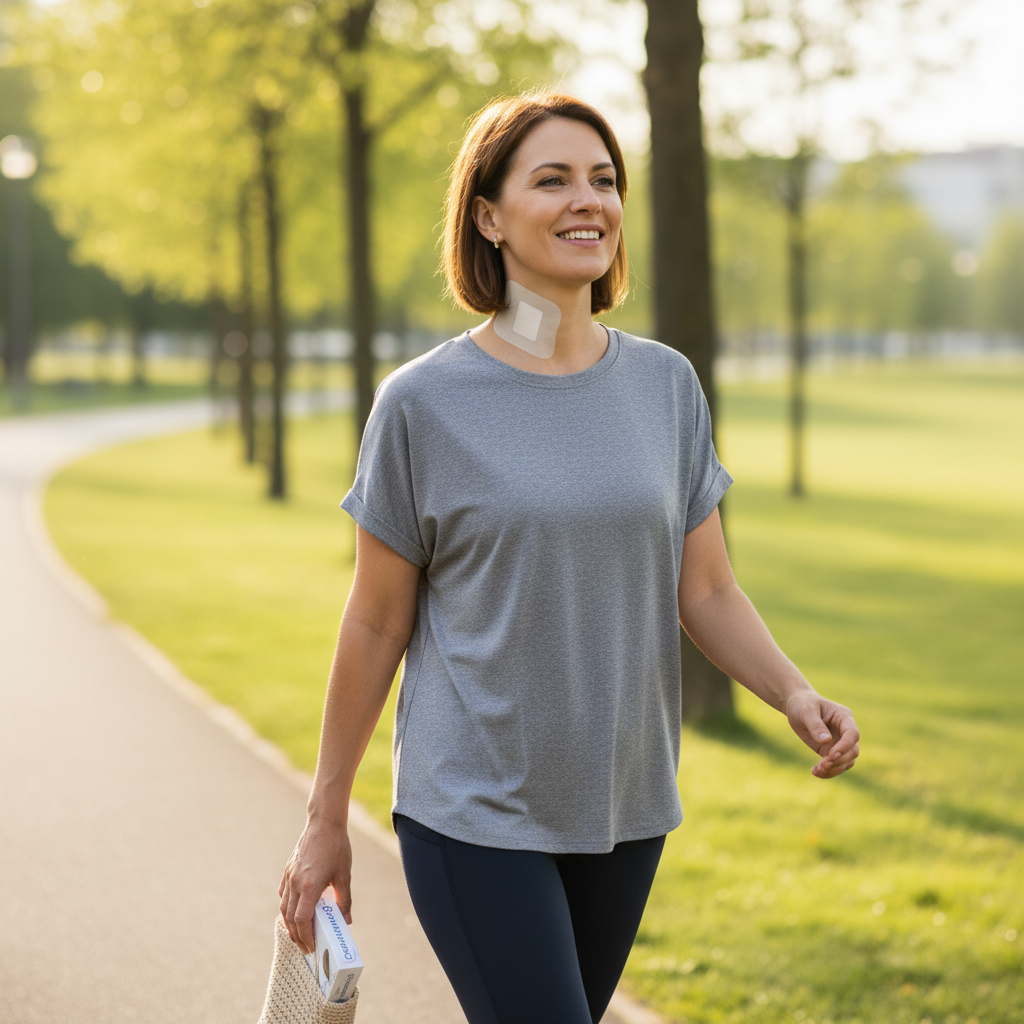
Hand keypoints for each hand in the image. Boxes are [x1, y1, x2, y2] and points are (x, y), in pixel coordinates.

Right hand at [278, 819, 352, 954]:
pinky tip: (293, 912)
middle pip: (290, 918)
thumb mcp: (344, 875)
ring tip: (299, 935)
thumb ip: (344, 900)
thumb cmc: (337, 847)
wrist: (324, 822)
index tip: (311, 948)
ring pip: (284, 907)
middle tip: (306, 948)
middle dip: (297, 936)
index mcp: (310, 886)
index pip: (302, 920)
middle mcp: (295, 883)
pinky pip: (283, 894)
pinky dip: (286, 907)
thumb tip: (347, 920)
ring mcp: (289, 876)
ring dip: (290, 924)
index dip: (305, 937)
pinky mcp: (288, 870)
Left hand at [785, 690, 859, 778]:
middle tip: (823, 764)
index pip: (852, 734)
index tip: (832, 754)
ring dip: (834, 769)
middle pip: (853, 750)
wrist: (795, 706)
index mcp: (843, 717)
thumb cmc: (802, 704)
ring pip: (847, 761)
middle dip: (839, 760)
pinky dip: (828, 771)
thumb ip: (816, 725)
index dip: (845, 746)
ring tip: (817, 770)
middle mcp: (845, 731)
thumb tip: (826, 740)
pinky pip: (836, 765)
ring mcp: (839, 742)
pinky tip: (815, 772)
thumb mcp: (806, 711)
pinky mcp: (830, 750)